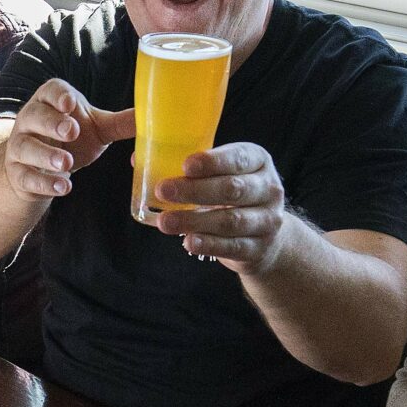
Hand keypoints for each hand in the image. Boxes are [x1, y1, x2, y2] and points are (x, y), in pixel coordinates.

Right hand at [4, 78, 133, 202]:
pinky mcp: (17, 172)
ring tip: (66, 163)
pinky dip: (44, 183)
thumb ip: (120, 123)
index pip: (49, 91)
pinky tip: (63, 186)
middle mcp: (30, 120)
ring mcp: (19, 146)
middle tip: (71, 131)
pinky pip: (25, 176)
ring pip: (25, 147)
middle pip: (34, 116)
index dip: (58, 96)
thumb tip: (154, 116)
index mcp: (50, 101)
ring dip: (45, 155)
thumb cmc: (69, 139)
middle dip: (52, 123)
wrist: (39, 168)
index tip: (70, 103)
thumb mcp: (96, 128)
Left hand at [154, 142, 286, 274]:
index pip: (238, 158)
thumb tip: (137, 159)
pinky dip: (209, 245)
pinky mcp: (259, 248)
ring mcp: (268, 221)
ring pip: (231, 221)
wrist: (266, 236)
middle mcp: (269, 189)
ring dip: (195, 221)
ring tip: (165, 222)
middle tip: (163, 191)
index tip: (185, 165)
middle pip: (232, 190)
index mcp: (257, 161)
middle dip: (195, 191)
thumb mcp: (220, 173)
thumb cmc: (231, 195)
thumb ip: (187, 167)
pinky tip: (188, 242)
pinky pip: (232, 247)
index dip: (212, 162)